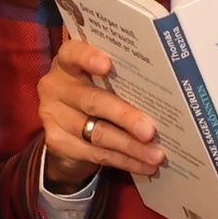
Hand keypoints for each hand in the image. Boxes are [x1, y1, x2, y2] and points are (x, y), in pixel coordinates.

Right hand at [37, 36, 165, 191]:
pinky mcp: (56, 142)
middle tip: (150, 131)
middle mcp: (56, 86)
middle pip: (93, 101)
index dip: (89, 58)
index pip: (73, 53)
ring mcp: (52, 115)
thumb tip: (165, 94)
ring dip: (130, 146)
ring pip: (97, 133)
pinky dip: (124, 160)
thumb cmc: (95, 93)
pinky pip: (96, 153)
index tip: (108, 65)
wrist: (65, 129)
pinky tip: (144, 165)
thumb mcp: (102, 81)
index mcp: (67, 62)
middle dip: (125, 117)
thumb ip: (121, 79)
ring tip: (156, 155)